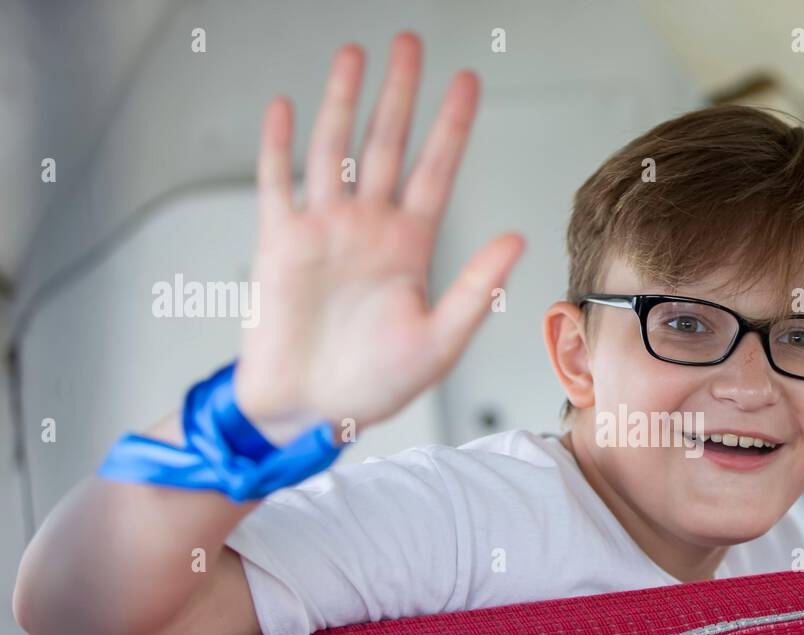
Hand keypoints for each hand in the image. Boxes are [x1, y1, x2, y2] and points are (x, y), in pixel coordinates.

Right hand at [234, 34, 525, 440]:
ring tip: (355, 55)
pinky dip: (278, 144)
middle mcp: (368, 227)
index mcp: (410, 246)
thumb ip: (477, 289)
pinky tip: (284, 107)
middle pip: (387, 144)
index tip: (468, 81)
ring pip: (334, 148)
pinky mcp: (279, 242)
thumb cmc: (374, 385)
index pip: (436, 170)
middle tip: (410, 44)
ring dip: (344, 102)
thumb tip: (516, 239)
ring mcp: (324, 229)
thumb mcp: (439, 342)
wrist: (310, 411)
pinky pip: (276, 182)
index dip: (452, 126)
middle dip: (400, 94)